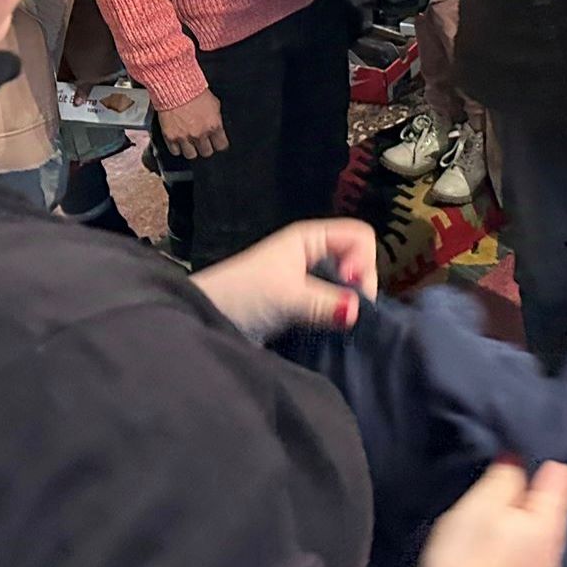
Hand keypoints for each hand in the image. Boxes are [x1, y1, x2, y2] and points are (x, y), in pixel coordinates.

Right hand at [158, 90, 227, 159]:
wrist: (175, 87)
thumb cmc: (194, 91)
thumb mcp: (214, 104)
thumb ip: (217, 119)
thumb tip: (218, 127)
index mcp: (214, 126)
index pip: (221, 146)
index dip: (219, 144)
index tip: (217, 143)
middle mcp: (200, 134)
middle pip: (206, 152)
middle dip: (205, 147)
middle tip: (202, 141)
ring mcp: (184, 137)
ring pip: (191, 155)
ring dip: (191, 149)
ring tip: (190, 143)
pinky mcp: (170, 137)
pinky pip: (175, 151)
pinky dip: (177, 148)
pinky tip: (179, 141)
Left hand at [189, 218, 380, 340]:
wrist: (202, 318)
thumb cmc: (242, 294)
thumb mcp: (286, 295)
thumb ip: (325, 302)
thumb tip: (359, 312)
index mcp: (310, 238)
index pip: (359, 236)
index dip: (363, 259)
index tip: (353, 287)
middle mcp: (313, 254)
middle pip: (358, 259)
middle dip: (360, 284)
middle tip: (351, 311)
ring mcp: (308, 280)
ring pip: (347, 284)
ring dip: (349, 303)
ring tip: (343, 323)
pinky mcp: (303, 304)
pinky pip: (334, 304)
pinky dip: (338, 316)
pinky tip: (335, 330)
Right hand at [416, 460, 566, 566]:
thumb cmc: (466, 557)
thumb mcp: (482, 502)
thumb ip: (507, 474)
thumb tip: (517, 458)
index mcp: (550, 520)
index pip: (561, 472)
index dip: (537, 461)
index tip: (512, 464)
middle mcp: (555, 544)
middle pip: (549, 500)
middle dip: (523, 491)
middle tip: (492, 494)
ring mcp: (541, 565)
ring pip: (535, 524)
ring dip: (514, 517)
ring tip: (486, 520)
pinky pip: (525, 546)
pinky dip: (509, 539)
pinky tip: (486, 544)